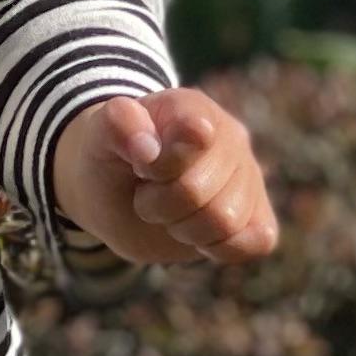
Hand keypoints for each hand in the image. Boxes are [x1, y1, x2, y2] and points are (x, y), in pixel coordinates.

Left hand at [50, 88, 277, 267]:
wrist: (115, 195)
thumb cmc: (110, 162)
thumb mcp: (97, 138)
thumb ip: (117, 125)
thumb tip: (147, 147)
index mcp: (193, 108)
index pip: (196, 134)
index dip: (161, 166)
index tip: (141, 167)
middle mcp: (231, 137)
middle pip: (199, 192)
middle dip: (159, 204)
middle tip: (146, 194)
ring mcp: (249, 177)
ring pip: (226, 222)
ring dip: (183, 229)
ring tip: (169, 212)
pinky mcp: (258, 216)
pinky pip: (258, 241)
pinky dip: (219, 247)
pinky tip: (198, 234)